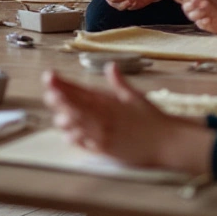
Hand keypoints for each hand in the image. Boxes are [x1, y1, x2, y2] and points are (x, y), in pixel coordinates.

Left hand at [43, 65, 212, 173]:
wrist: (167, 142)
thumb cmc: (153, 119)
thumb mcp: (136, 96)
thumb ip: (119, 82)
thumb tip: (111, 66)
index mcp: (109, 100)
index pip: (80, 89)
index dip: (62, 83)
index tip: (49, 76)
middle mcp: (102, 116)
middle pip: (71, 105)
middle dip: (57, 98)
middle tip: (50, 93)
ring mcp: (102, 133)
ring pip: (72, 125)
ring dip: (63, 120)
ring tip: (60, 117)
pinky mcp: (104, 149)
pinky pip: (82, 143)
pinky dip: (73, 138)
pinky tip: (70, 134)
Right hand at [173, 0, 216, 35]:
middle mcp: (190, 9)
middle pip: (186, 6)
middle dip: (191, 0)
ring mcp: (197, 17)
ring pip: (193, 15)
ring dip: (197, 10)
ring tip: (205, 3)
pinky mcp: (204, 24)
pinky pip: (202, 24)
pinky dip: (204, 21)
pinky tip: (208, 18)